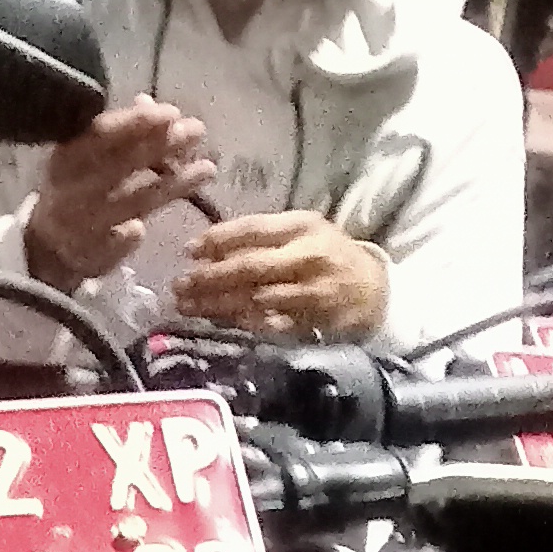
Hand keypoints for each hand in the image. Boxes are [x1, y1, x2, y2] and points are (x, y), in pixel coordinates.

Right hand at [19, 98, 216, 285]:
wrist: (46, 247)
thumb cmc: (76, 188)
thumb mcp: (89, 157)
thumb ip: (120, 133)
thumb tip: (148, 102)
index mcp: (66, 158)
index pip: (102, 135)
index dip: (137, 123)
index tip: (171, 114)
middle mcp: (69, 189)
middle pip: (122, 166)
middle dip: (162, 146)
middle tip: (197, 130)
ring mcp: (79, 224)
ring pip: (133, 202)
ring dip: (173, 184)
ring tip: (207, 169)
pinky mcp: (90, 255)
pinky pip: (121, 240)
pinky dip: (134, 234)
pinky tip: (147, 226)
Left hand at [171, 210, 391, 340]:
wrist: (373, 290)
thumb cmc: (327, 255)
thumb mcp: (302, 231)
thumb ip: (262, 235)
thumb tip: (208, 245)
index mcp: (303, 226)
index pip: (254, 229)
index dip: (218, 239)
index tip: (189, 250)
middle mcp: (307, 257)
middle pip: (250, 267)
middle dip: (210, 277)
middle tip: (179, 285)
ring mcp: (310, 292)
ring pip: (256, 299)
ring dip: (217, 305)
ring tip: (187, 308)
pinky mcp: (312, 322)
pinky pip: (270, 325)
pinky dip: (242, 325)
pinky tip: (218, 324)